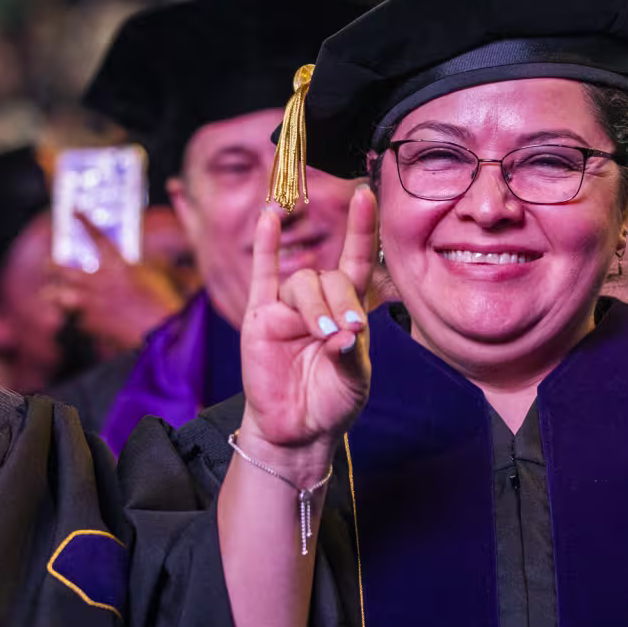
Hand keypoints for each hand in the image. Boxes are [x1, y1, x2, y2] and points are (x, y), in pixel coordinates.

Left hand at [54, 210, 186, 354]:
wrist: (159, 329)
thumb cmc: (160, 301)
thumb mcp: (155, 274)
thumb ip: (141, 266)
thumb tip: (139, 262)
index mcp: (117, 264)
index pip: (97, 236)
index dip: (84, 221)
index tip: (74, 211)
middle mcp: (98, 280)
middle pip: (62, 268)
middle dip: (51, 266)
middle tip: (47, 264)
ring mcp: (91, 302)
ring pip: (58, 296)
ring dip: (55, 295)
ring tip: (50, 294)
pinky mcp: (90, 322)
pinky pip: (77, 319)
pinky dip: (80, 320)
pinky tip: (83, 320)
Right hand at [238, 184, 376, 471]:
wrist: (297, 430)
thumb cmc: (331, 403)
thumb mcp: (354, 382)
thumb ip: (350, 355)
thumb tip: (342, 334)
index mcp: (348, 310)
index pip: (357, 262)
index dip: (362, 230)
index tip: (366, 196)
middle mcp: (319, 302)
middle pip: (330, 277)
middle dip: (339, 302)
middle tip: (342, 334)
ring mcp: (288, 307)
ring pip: (302, 282)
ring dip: (315, 305)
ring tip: (322, 336)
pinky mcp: (261, 317)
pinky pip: (263, 274)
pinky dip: (266, 245)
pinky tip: (270, 217)